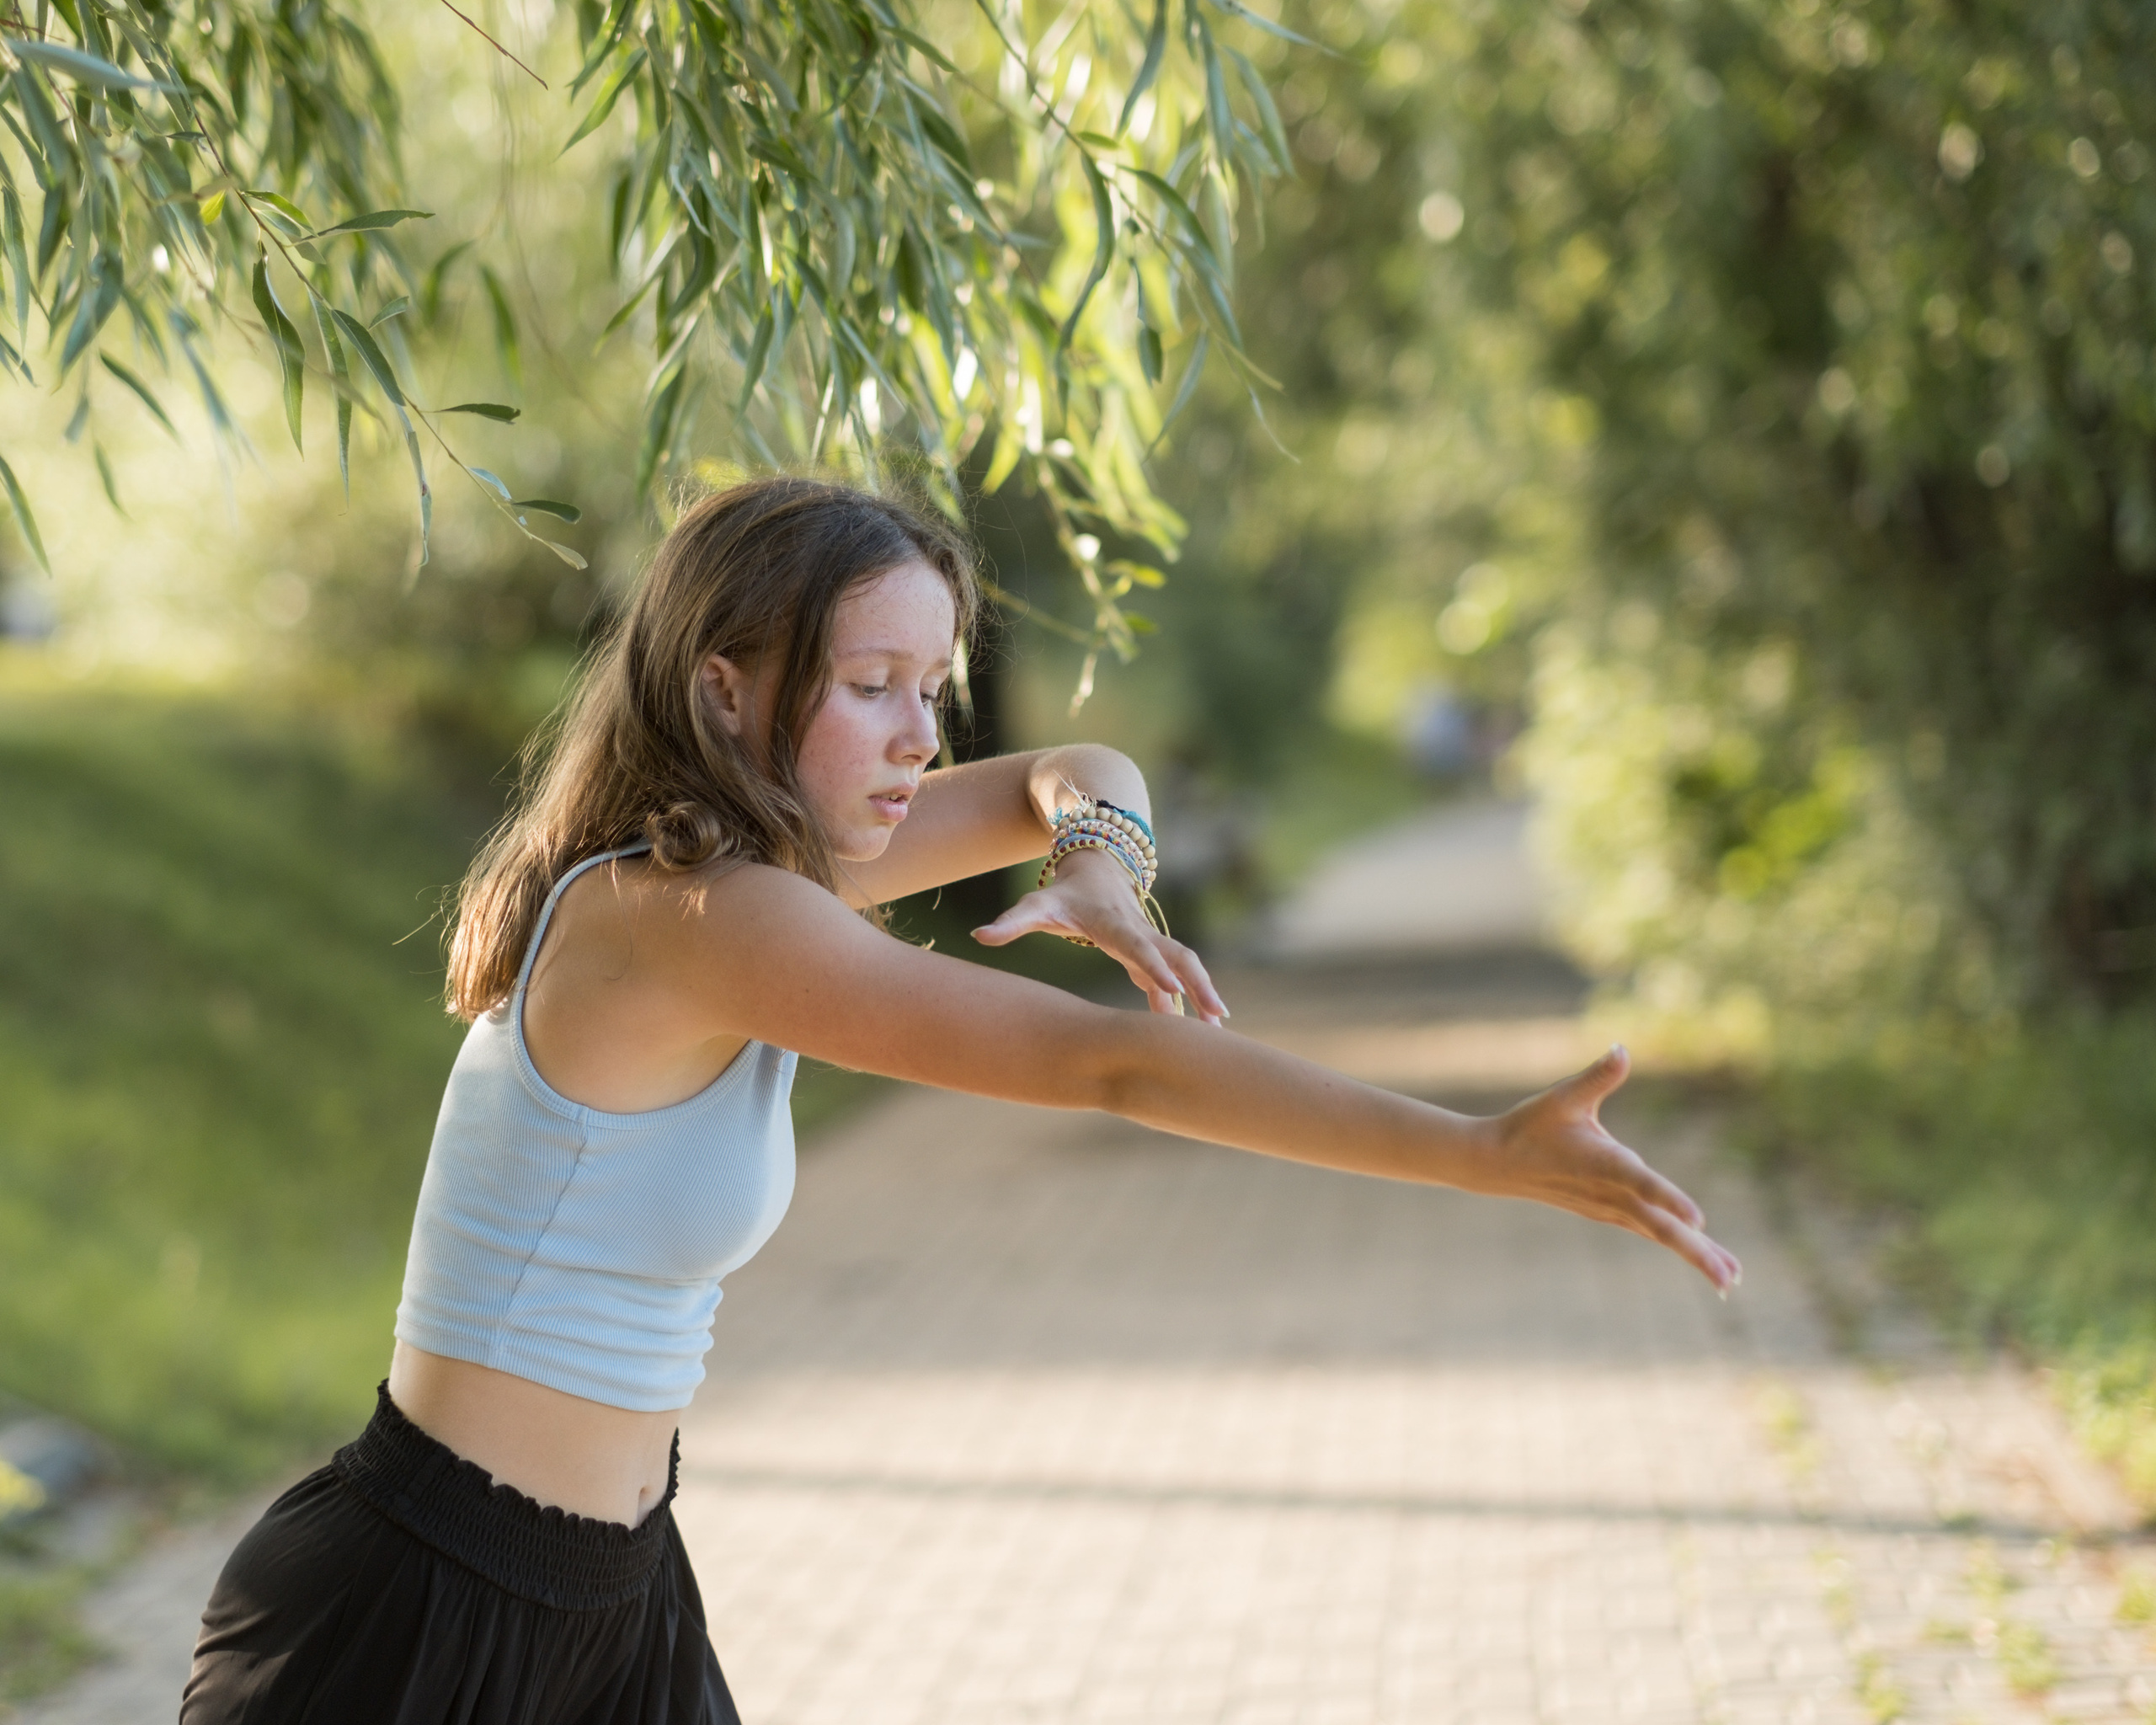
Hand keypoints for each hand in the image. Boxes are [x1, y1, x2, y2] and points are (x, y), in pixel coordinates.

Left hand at [971, 847, 1230, 1024]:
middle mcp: (1140, 932)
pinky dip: (1189, 1002)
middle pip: (1178, 956)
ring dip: (1202, 994)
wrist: (1096, 867)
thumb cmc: (1062, 893)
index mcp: (1114, 924)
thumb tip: (980, 934)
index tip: (1173, 989)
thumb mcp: (1036, 904)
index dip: (1154, 966)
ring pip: (1185, 966)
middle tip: (1216, 1015)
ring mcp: (1150, 943)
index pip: (1137, 946)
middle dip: (1198, 984)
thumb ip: (1011, 922)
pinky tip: (1199, 1033)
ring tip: (1218, 1030)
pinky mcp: (1152, 955)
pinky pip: (1176, 979)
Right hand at [1466, 1045, 1741, 1293]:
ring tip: (1730, 1280)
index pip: (1641, 1183)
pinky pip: (1649, 1232)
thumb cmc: (1531, 1125)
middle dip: (1697, 1252)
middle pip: (1660, 1227)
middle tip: (1731, 1278)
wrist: (1497, 1162)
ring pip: (1659, 1235)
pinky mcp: (1608, 1213)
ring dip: (1695, 1256)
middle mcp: (1609, 1194)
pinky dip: (1677, 1245)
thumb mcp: (1562, 1096)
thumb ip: (1597, 1076)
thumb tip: (1621, 1048)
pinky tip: (1702, 1255)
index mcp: (1602, 1164)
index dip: (1670, 1199)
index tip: (1699, 1220)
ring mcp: (1609, 1209)